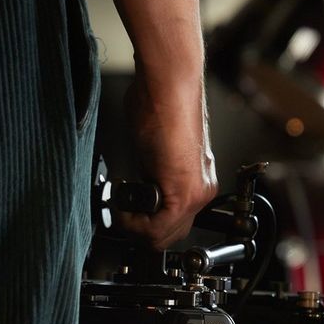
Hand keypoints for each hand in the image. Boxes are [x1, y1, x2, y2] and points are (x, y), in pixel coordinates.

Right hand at [119, 72, 217, 249]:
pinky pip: (157, 228)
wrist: (168, 87)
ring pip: (163, 236)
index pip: (173, 224)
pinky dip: (134, 223)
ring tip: (123, 207)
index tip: (127, 211)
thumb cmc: (159, 105)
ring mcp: (195, 193)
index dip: (145, 224)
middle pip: (170, 235)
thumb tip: (138, 186)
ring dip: (136, 227)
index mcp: (196, 181)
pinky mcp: (183, 192)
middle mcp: (201, 190)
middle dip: (140, 229)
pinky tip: (125, 204)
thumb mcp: (153, 151)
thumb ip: (150, 175)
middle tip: (122, 212)